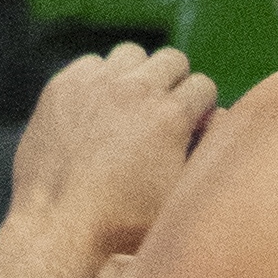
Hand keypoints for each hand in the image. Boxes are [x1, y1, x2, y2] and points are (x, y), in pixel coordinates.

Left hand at [10, 43, 216, 257]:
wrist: (59, 223)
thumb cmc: (124, 221)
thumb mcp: (180, 196)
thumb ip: (205, 151)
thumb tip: (218, 117)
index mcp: (171, 116)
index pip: (203, 85)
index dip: (200, 107)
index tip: (190, 124)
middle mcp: (136, 89)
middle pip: (171, 59)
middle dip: (174, 82)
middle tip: (163, 111)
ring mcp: (96, 82)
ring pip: (131, 54)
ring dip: (136, 74)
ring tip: (129, 105)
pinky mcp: (63, 85)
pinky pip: (91, 63)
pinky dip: (98, 79)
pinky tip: (95, 108)